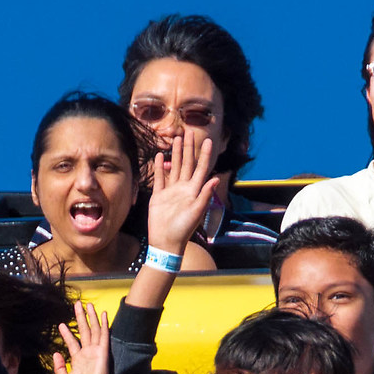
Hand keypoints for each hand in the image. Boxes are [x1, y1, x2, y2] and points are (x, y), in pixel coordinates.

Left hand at [51, 300, 117, 373]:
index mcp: (78, 360)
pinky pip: (103, 335)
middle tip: (77, 305)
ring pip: (93, 329)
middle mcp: (87, 354)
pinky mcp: (103, 352)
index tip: (61, 324)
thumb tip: (56, 354)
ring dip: (91, 317)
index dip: (67, 333)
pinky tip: (102, 314)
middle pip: (84, 331)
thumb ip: (59, 367)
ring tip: (88, 304)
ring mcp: (96, 351)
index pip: (72, 343)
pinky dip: (103, 324)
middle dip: (80, 318)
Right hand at [145, 131, 218, 254]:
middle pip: (187, 163)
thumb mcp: (196, 212)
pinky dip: (160, 167)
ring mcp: (171, 191)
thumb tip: (215, 179)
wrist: (165, 241)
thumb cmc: (183, 229)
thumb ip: (205, 195)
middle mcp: (184, 188)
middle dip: (189, 148)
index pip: (201, 168)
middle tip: (190, 131)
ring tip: (177, 139)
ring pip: (175, 167)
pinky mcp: (159, 196)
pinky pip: (160, 178)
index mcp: (194, 191)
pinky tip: (161, 156)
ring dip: (176, 153)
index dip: (205, 155)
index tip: (208, 140)